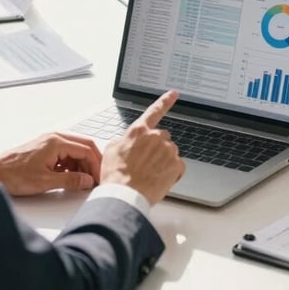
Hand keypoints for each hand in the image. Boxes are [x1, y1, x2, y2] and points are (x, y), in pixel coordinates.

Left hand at [0, 132, 101, 195]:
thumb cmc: (15, 175)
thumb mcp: (45, 181)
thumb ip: (70, 180)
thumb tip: (87, 181)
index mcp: (57, 142)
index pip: (87, 149)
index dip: (96, 165)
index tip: (99, 178)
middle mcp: (55, 138)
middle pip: (84, 146)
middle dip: (92, 163)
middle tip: (96, 178)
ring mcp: (50, 142)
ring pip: (76, 150)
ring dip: (82, 164)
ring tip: (83, 181)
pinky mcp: (46, 148)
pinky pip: (66, 153)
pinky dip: (72, 164)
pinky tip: (70, 176)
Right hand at [101, 90, 184, 204]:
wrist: (124, 196)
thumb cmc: (115, 176)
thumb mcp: (110, 150)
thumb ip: (123, 140)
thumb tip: (127, 142)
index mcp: (139, 131)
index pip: (154, 111)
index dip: (165, 101)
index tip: (174, 93)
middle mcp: (155, 137)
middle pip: (162, 138)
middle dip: (157, 148)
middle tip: (146, 164)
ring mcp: (167, 150)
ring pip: (170, 152)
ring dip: (164, 161)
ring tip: (150, 175)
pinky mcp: (176, 165)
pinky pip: (178, 167)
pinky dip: (172, 173)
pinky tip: (159, 180)